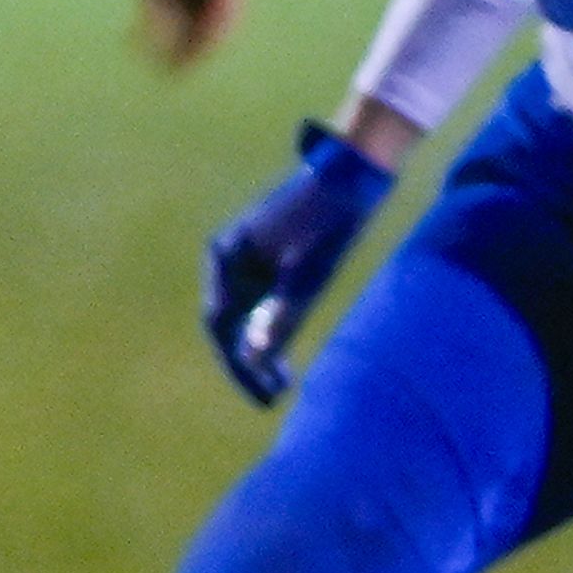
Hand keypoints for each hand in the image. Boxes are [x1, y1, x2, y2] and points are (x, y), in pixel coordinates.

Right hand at [201, 120, 392, 405]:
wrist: (354, 175)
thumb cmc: (329, 220)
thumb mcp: (308, 273)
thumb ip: (280, 315)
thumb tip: (255, 360)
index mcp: (224, 256)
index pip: (218, 323)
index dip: (237, 365)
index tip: (261, 394)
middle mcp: (227, 259)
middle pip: (226, 323)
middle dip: (246, 362)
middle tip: (271, 397)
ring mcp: (246, 259)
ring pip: (242, 316)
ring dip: (258, 349)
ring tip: (281, 383)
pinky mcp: (267, 260)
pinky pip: (259, 305)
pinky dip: (270, 330)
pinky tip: (287, 354)